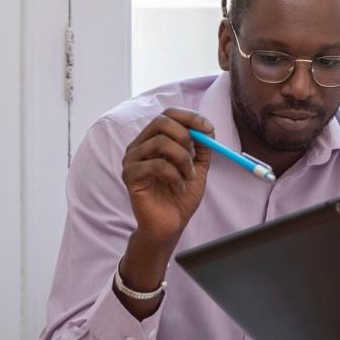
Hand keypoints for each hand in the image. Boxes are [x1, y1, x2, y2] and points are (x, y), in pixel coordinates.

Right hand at [122, 108, 213, 245]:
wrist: (170, 224)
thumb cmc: (181, 195)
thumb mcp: (198, 167)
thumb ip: (202, 147)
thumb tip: (207, 129)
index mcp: (154, 139)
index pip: (167, 115)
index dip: (190, 117)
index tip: (209, 130)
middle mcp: (140, 145)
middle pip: (161, 122)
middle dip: (185, 136)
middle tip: (194, 155)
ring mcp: (132, 160)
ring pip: (161, 143)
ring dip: (183, 159)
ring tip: (188, 176)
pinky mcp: (130, 176)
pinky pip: (157, 165)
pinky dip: (175, 176)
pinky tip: (179, 187)